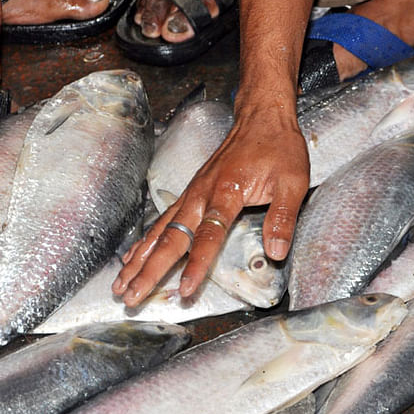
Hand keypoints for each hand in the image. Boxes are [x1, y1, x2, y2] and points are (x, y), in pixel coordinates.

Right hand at [113, 97, 309, 306]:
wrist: (262, 117)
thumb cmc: (279, 148)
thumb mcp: (293, 181)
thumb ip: (282, 218)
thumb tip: (276, 253)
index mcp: (227, 192)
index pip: (208, 236)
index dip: (196, 265)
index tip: (185, 290)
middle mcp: (202, 194)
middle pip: (170, 239)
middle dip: (149, 271)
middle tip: (130, 297)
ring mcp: (192, 193)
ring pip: (159, 232)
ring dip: (138, 260)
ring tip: (120, 285)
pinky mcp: (190, 192)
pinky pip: (162, 221)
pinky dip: (144, 241)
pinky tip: (131, 257)